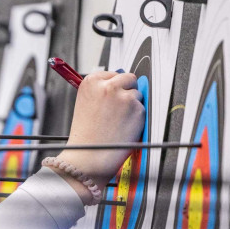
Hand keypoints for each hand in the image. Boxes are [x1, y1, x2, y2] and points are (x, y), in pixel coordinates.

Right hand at [56, 69, 144, 184]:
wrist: (89, 155)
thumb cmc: (86, 133)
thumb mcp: (86, 103)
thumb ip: (102, 90)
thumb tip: (122, 80)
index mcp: (90, 81)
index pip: (113, 73)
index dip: (114, 87)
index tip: (109, 99)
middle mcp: (107, 85)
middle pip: (129, 78)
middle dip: (127, 91)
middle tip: (116, 109)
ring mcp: (123, 96)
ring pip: (137, 94)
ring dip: (132, 105)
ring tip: (116, 121)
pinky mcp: (137, 108)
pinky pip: (143, 108)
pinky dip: (136, 117)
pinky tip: (123, 126)